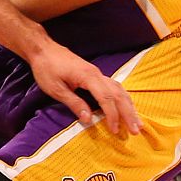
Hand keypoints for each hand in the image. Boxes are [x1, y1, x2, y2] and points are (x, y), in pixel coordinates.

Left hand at [25, 42, 141, 135]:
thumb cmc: (46, 68)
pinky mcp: (95, 75)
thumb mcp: (56, 89)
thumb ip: (74, 103)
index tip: (115, 130)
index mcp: (88, 77)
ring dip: (129, 107)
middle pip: (119, 94)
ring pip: (120, 90)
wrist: (43, 49)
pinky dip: (123, 99)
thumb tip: (88, 120)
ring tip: (137, 123)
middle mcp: (97, 74)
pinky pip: (115, 87)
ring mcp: (98, 73)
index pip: (106, 98)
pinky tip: (127, 108)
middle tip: (136, 130)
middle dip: (128, 113)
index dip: (112, 115)